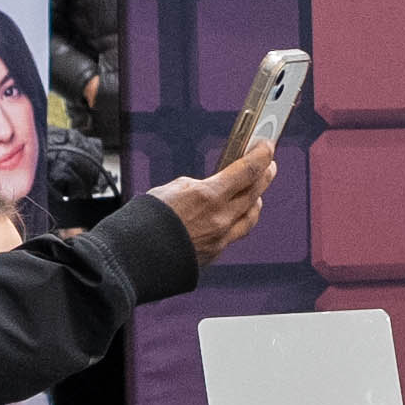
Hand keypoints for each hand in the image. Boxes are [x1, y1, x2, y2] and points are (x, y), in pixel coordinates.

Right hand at [156, 140, 275, 258]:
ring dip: (256, 200)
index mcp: (208, 196)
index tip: (267, 146)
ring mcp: (220, 238)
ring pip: (251, 216)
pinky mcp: (215, 253)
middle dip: (264, 176)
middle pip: (255, 192)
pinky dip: (239, 220)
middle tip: (269, 165)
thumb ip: (199, 187)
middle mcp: (220, 218)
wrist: (135, 258)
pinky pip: (236, 233)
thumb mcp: (171, 189)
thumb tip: (213, 188)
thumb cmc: (145, 220)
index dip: (261, 156)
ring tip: (255, 191)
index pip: (247, 170)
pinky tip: (235, 214)